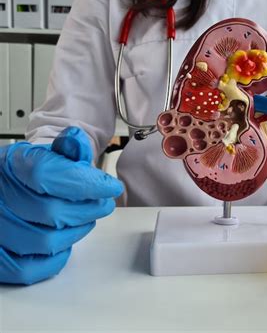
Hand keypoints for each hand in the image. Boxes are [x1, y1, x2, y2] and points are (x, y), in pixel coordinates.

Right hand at [0, 127, 123, 283]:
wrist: (9, 186)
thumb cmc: (30, 173)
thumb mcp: (48, 153)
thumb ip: (67, 149)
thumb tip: (76, 141)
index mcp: (11, 166)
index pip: (47, 175)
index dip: (86, 183)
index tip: (111, 187)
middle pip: (53, 212)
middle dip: (89, 209)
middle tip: (103, 204)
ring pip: (46, 242)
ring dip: (77, 231)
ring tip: (85, 219)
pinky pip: (29, 269)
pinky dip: (55, 258)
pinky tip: (65, 241)